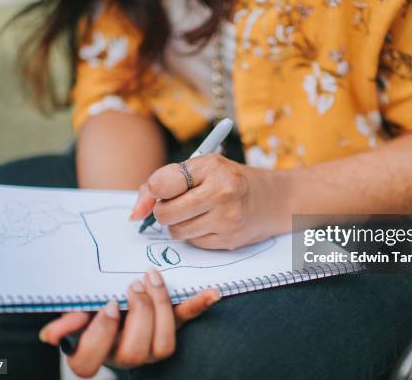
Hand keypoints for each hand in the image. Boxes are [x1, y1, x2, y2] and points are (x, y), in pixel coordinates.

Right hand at [38, 270, 219, 377]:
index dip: (100, 335)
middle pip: (133, 352)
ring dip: (160, 308)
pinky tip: (212, 292)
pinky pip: (187, 319)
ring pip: (163, 345)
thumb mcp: (77, 309)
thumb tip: (50, 335)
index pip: (89, 362)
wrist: (120, 294)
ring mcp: (152, 345)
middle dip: (137, 315)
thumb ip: (67, 319)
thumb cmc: (94, 303)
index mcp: (96, 352)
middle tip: (134, 285)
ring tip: (152, 278)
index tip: (107, 305)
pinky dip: (199, 304)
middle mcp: (126, 354)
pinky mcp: (174, 326)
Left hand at [130, 154, 289, 248]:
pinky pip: (193, 243)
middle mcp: (221, 192)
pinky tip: (210, 223)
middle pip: (165, 213)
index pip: (161, 183)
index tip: (155, 195)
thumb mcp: (204, 168)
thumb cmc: (232, 180)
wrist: (275, 200)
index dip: (152, 193)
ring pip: (176, 232)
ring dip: (178, 225)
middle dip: (163, 212)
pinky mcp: (229, 240)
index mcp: (212, 167)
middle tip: (176, 205)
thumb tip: (136, 212)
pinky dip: (195, 235)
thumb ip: (165, 182)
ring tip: (196, 213)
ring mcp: (227, 219)